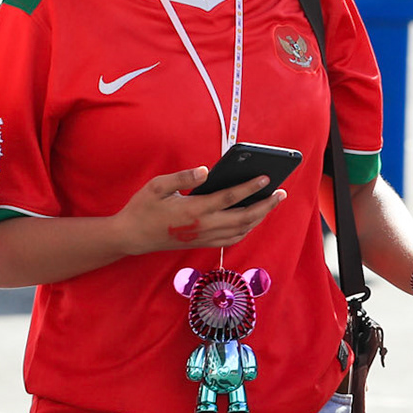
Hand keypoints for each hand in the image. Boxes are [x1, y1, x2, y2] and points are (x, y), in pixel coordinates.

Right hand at [111, 167, 286, 254]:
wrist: (132, 237)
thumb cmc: (143, 208)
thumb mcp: (157, 186)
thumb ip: (183, 177)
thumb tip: (205, 170)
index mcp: (194, 210)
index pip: (230, 198)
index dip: (250, 187)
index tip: (267, 178)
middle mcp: (203, 226)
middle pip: (244, 217)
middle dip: (266, 205)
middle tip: (281, 192)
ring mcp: (204, 238)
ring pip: (241, 230)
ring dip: (260, 217)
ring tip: (272, 203)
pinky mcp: (203, 243)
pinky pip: (232, 239)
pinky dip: (247, 229)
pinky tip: (253, 219)